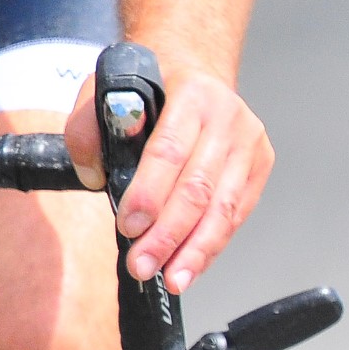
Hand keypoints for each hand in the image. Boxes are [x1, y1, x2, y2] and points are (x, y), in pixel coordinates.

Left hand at [64, 61, 271, 292]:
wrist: (193, 69)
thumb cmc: (146, 87)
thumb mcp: (104, 89)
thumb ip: (88, 129)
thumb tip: (94, 177)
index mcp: (192, 93)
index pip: (170, 150)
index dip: (149, 193)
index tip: (129, 227)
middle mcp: (229, 117)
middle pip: (199, 187)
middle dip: (169, 234)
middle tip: (142, 265)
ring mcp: (250, 143)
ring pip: (225, 207)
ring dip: (195, 250)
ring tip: (171, 279)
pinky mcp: (260, 166)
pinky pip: (236, 214)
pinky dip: (212, 244)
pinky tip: (190, 266)